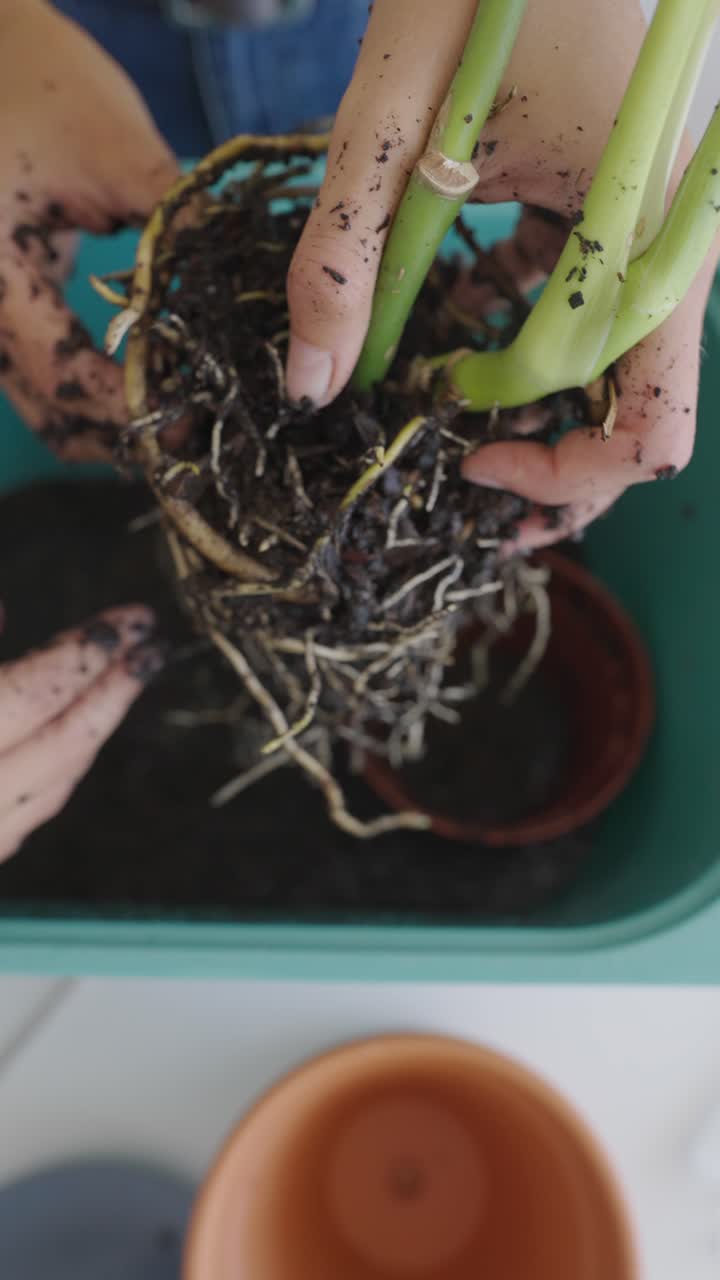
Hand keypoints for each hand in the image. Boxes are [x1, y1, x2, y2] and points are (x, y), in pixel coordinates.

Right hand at [0, 0, 178, 461]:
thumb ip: (178, 222)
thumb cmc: (43, 82)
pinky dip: (89, 388)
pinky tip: (141, 382)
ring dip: (105, 419)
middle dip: (119, 433)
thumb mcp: (117, 148)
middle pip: (46, 411)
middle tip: (192, 433)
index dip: (128, 409)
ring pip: (41, 400)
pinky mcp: (5, 300)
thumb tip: (250, 283)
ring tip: (175, 415)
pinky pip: (41, 369)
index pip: (61, 374)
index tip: (192, 419)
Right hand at [0, 604, 162, 862]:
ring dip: (96, 730)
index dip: (86, 654)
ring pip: (54, 787)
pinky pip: (29, 813)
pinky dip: (62, 769)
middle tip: (151, 648)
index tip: (134, 622)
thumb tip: (2, 609)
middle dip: (114, 690)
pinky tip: (78, 737)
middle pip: (63, 746)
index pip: (34, 697)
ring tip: (122, 681)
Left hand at [286, 0, 718, 546]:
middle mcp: (674, 238)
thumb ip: (343, 259)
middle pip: (640, 412)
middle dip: (552, 459)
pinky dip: (527, 315)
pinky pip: (592, 288)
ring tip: (443, 391)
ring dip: (532, 391)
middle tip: (465, 472)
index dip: (559, 475)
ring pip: (615, 358)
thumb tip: (309, 386)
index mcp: (648, 235)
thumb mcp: (391, 122)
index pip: (648, 430)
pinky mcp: (627, 190)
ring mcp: (658, 214)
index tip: (468, 458)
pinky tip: (457, 302)